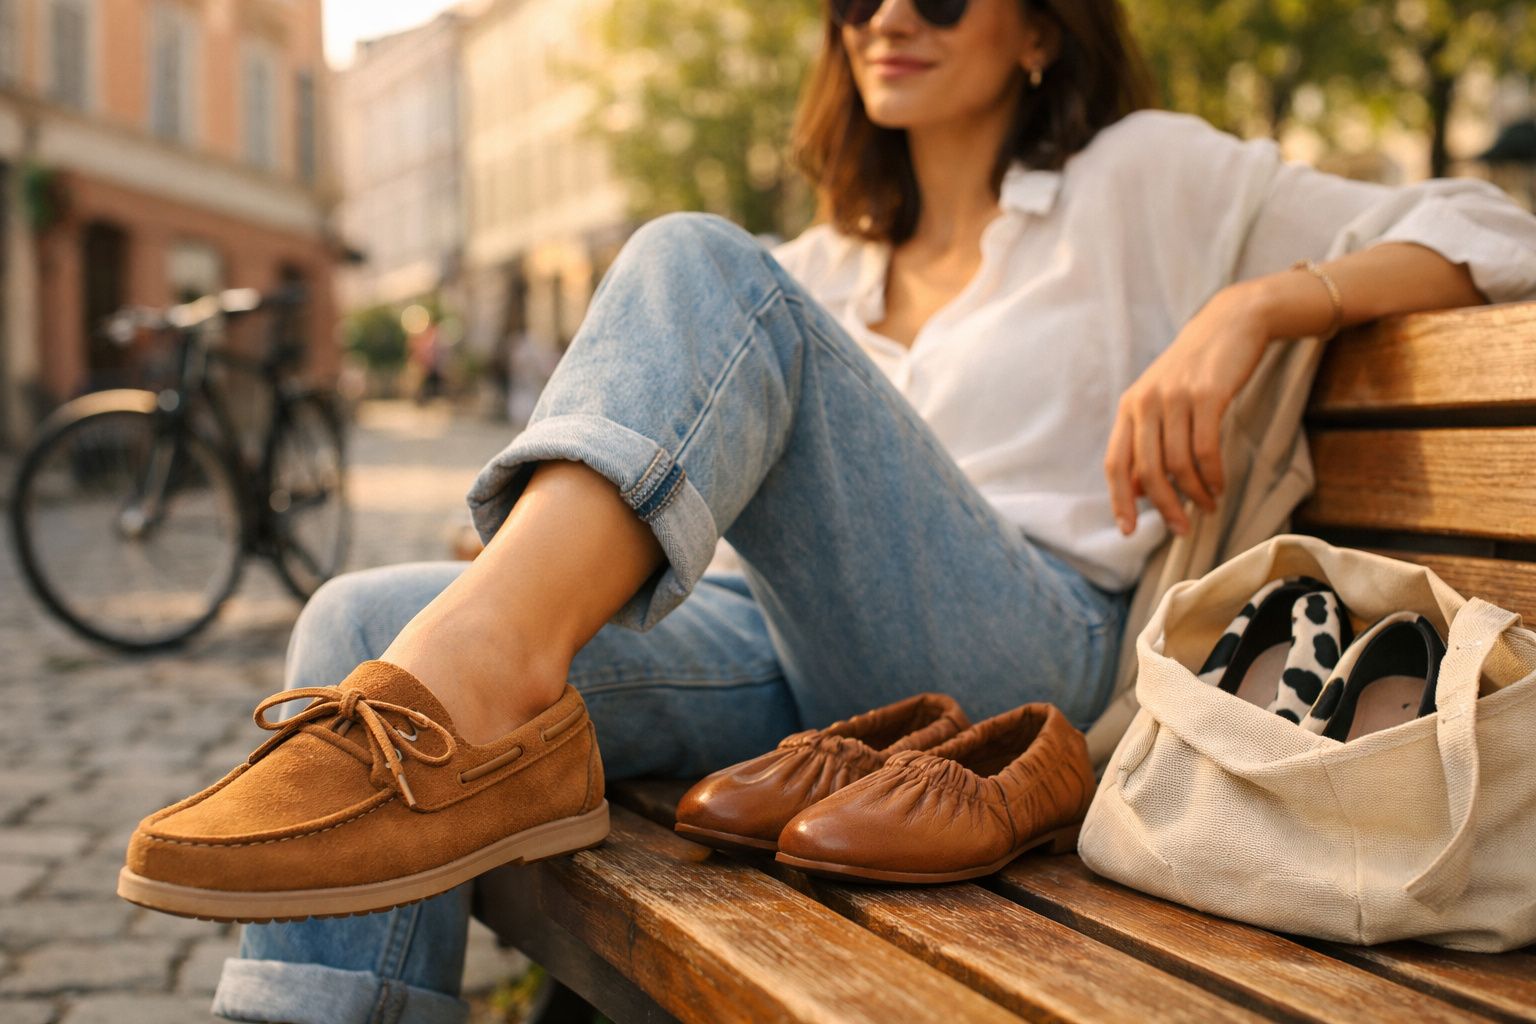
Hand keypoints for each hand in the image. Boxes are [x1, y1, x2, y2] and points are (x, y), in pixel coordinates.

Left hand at [1104, 284, 1273, 536]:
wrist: (1230, 323)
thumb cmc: (1195, 370)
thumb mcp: (1161, 401)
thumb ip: (1146, 442)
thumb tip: (1136, 490)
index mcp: (1129, 406)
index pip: (1115, 463)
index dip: (1120, 500)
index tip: (1128, 530)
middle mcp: (1146, 402)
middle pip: (1147, 470)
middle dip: (1164, 506)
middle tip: (1180, 529)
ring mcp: (1175, 398)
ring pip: (1178, 464)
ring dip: (1194, 494)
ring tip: (1207, 506)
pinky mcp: (1207, 396)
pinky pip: (1206, 450)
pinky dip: (1213, 475)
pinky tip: (1219, 486)